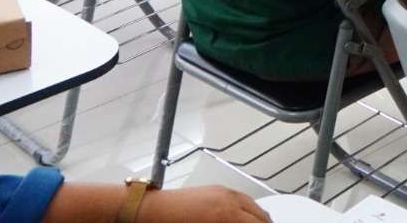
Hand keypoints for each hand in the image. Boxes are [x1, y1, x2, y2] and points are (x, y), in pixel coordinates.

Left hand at [139, 186, 271, 222]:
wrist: (146, 211)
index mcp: (228, 214)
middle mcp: (230, 199)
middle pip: (261, 215)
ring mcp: (223, 191)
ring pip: (252, 205)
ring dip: (257, 217)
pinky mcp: (215, 189)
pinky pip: (240, 198)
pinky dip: (246, 209)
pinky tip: (241, 217)